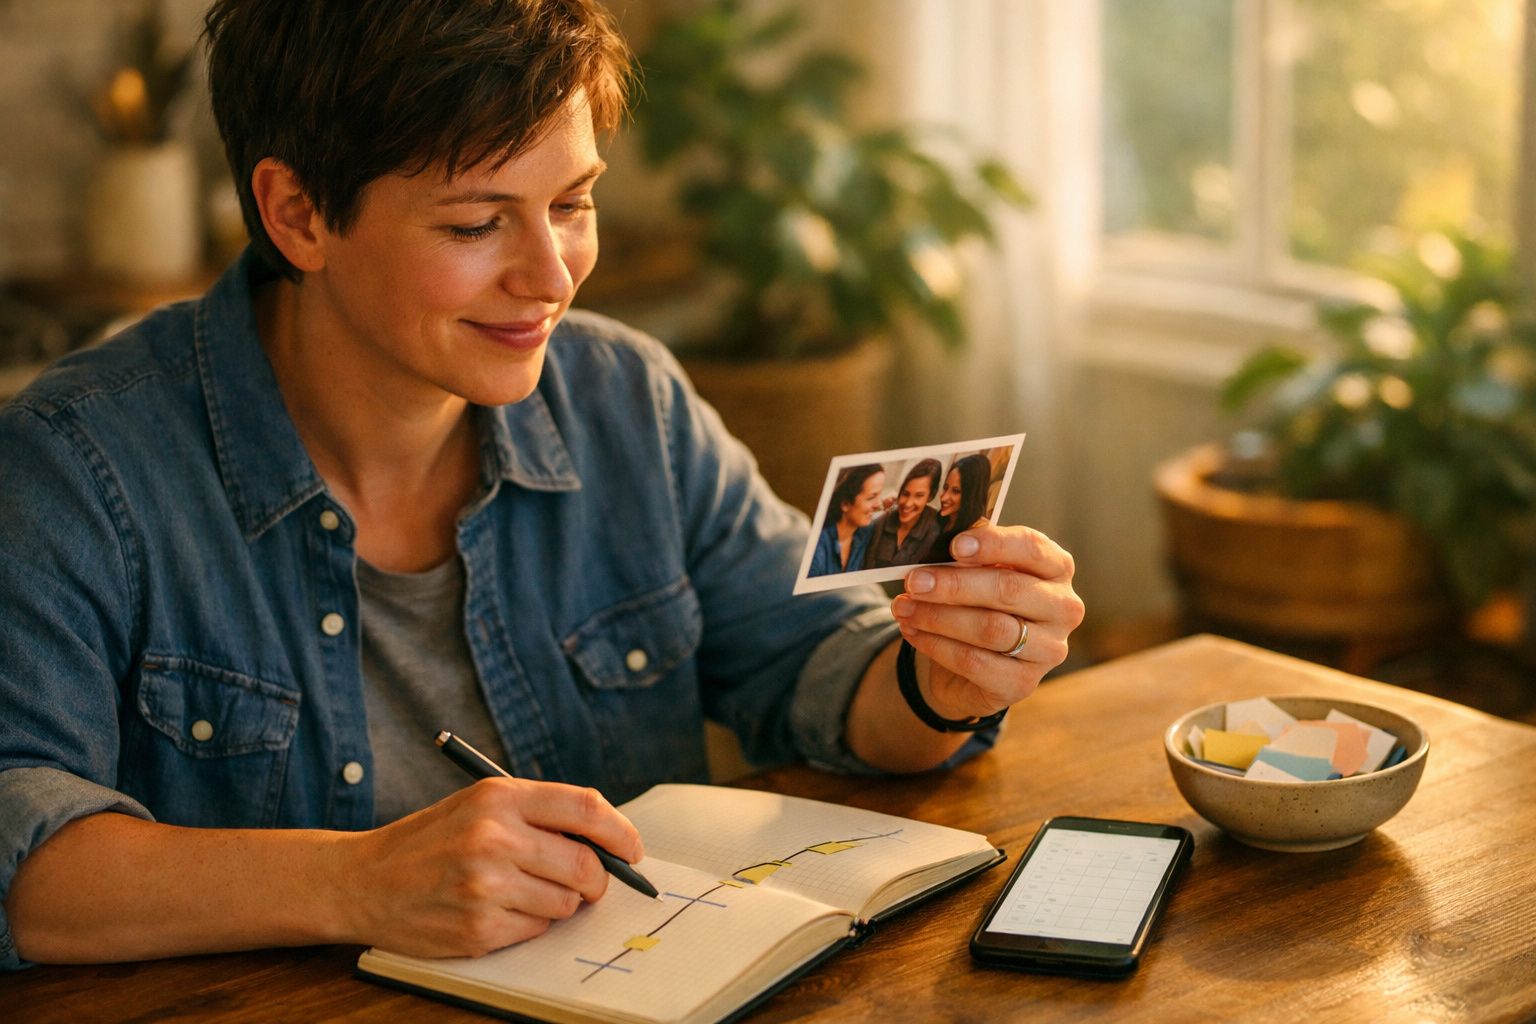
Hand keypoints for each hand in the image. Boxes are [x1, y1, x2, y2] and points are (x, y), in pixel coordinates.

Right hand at [336, 778, 644, 956]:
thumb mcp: (480, 805)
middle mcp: (494, 837)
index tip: (632, 849)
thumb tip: (609, 842)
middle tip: (586, 883)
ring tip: (520, 891)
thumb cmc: (431, 840)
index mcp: (500, 797)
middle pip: (586, 864)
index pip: (586, 807)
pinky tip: (496, 910)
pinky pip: (537, 930)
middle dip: (596, 880)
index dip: (621, 832)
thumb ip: (540, 814)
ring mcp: (486, 885)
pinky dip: (529, 924)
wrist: (362, 880)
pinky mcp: (478, 927)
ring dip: (557, 903)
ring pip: (566, 903)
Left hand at [891, 523, 1083, 721]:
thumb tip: (934, 541)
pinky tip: (912, 631)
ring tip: (904, 607)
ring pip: (990, 628)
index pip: (1032, 548)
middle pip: (1008, 590)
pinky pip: (974, 662)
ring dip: (939, 616)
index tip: (954, 545)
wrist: (977, 662)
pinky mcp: (1024, 683)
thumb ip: (968, 554)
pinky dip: (937, 645)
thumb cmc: (980, 600)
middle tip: (914, 581)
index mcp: (1056, 567)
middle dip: (954, 585)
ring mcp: (1049, 649)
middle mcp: (1063, 608)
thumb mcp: (978, 570)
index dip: (993, 544)